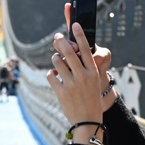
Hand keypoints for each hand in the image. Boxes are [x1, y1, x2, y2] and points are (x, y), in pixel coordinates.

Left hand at [46, 5, 114, 137]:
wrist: (88, 120)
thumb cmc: (91, 98)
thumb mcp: (93, 82)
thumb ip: (84, 68)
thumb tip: (70, 53)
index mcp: (92, 72)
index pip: (86, 49)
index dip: (80, 35)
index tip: (75, 24)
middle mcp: (83, 76)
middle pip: (69, 52)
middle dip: (61, 42)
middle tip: (57, 37)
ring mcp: (71, 84)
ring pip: (57, 62)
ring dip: (55, 59)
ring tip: (57, 62)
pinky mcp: (61, 92)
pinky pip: (51, 75)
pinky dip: (51, 74)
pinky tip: (54, 76)